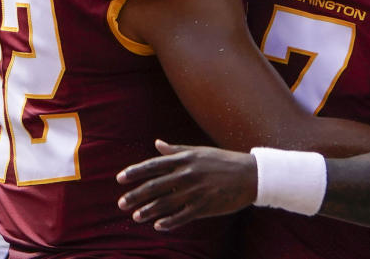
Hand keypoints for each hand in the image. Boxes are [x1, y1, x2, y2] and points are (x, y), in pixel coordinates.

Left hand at [117, 140, 256, 230]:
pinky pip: (182, 216)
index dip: (135, 172)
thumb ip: (176, 150)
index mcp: (185, 158)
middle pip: (155, 186)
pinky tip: (158, 226)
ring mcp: (196, 191)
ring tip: (136, 216)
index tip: (119, 179)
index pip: (153, 165)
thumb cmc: (222, 161)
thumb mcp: (198, 151)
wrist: (250, 174)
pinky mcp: (205, 206)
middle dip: (136, 195)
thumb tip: (157, 144)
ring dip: (148, 211)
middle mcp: (187, 174)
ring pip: (166, 203)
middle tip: (121, 203)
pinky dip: (169, 222)